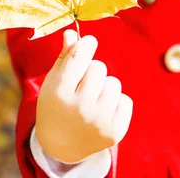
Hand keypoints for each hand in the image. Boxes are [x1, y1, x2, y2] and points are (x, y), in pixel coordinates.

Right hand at [35, 30, 132, 163]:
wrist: (61, 146)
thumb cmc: (56, 105)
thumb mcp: (53, 81)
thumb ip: (65, 57)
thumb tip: (73, 33)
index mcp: (59, 93)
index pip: (79, 57)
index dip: (87, 44)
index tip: (89, 42)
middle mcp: (79, 109)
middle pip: (99, 67)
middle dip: (92, 70)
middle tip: (83, 83)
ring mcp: (99, 122)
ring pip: (114, 83)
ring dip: (104, 86)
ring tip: (92, 98)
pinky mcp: (114, 133)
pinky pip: (125, 100)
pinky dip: (116, 102)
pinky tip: (102, 110)